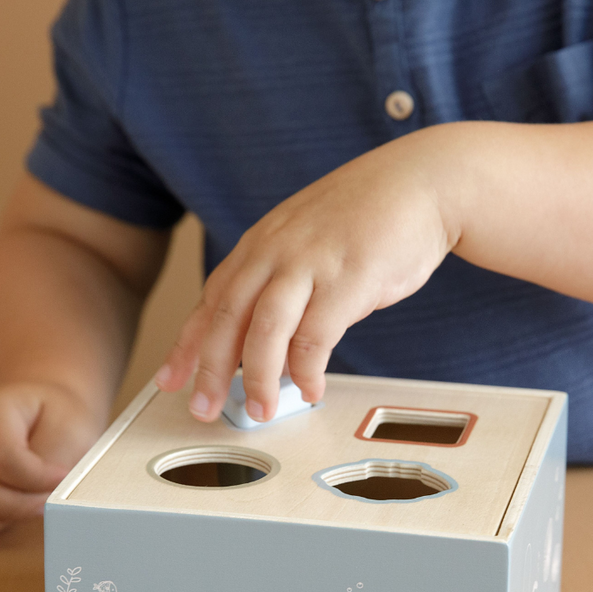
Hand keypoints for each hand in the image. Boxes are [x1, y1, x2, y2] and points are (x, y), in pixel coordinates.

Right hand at [0, 382, 101, 543]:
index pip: (2, 456)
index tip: (62, 479)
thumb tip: (46, 494)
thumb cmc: (56, 422)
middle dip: (16, 506)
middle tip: (46, 503)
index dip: (35, 478)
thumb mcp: (70, 428)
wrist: (44, 415)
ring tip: (21, 511)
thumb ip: (57, 459)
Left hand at [154, 131, 457, 421]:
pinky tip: (310, 388)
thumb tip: (269, 341)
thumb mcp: (308, 241)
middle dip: (208, 369)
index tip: (169, 378)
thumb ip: (283, 282)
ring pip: (264, 329)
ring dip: (257, 377)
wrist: (422, 182)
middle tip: (201, 406)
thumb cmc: (369, 217)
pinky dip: (308, 370)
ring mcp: (311, 263)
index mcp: (262, 243)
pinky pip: (317, 336)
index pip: (211, 300)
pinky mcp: (349, 279)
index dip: (186, 344)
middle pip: (226, 318)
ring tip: (260, 409)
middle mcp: (277, 251)